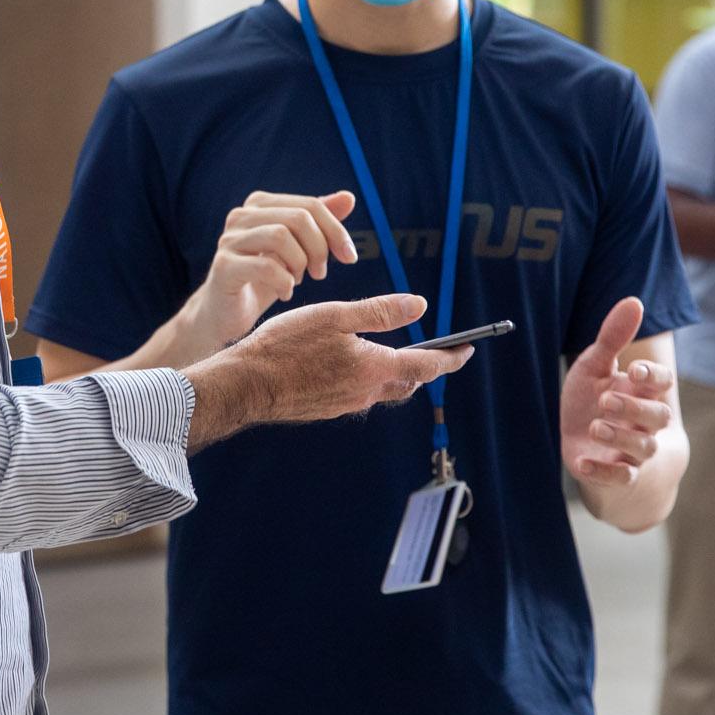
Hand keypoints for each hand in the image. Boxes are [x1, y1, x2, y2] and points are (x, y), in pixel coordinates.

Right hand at [175, 192, 359, 362]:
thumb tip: (348, 197)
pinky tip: (284, 292)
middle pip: (298, 217)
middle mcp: (241, 215)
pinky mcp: (223, 266)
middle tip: (320, 273)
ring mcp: (229, 240)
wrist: (226, 315)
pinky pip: (266, 267)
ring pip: (280, 236)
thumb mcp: (297, 250)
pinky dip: (284, 282)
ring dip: (300, 263)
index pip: (310, 205)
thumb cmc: (264, 280)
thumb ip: (319, 223)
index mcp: (260, 205)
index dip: (336, 231)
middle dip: (320, 248)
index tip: (349, 257)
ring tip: (298, 280)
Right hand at [184, 294, 472, 449]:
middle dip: (425, 368)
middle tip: (434, 351)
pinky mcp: (327, 409)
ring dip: (394, 373)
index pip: (427, 366)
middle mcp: (365, 393)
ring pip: (382, 390)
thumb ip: (380, 312)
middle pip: (408, 383)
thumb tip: (421, 305)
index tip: (468, 349)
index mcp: (373, 368)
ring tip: (392, 351)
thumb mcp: (335, 316)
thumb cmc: (286, 344)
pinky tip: (349, 362)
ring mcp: (345, 405)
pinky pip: (358, 395)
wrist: (246, 385)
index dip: (451, 358)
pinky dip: (366, 379)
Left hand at [561, 298, 673, 488]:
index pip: (663, 383)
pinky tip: (582, 462)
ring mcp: (632, 450)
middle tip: (605, 400)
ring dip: (621, 438)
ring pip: (643, 449)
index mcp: (642, 392)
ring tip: (595, 426)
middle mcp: (644, 422)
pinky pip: (620, 477)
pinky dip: (603, 472)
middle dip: (634, 409)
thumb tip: (634, 301)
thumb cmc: (590, 397)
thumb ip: (612, 337)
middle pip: (658, 418)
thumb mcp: (595, 365)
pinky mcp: (616, 473)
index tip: (634, 370)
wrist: (577, 438)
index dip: (654, 377)